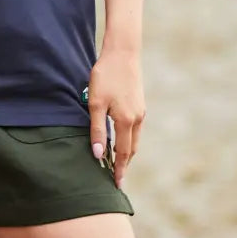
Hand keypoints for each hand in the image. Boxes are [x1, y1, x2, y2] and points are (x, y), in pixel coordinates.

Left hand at [86, 47, 144, 189]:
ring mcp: (140, 110)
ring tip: (117, 161)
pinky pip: (135, 128)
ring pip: (135, 138)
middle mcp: (137, 119)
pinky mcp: (139, 102)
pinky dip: (129, 138)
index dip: (119, 169)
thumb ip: (98, 130)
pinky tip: (121, 137)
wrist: (123, 52)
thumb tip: (99, 155)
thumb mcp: (95, 103)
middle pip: (131, 148)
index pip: (123, 153)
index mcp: (126, 121)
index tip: (117, 185)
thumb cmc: (106, 76)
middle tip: (117, 178)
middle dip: (124, 164)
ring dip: (127, 152)